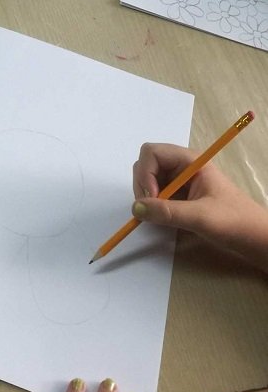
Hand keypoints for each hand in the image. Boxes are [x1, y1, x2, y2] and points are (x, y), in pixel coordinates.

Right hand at [132, 142, 267, 270]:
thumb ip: (168, 212)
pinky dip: (152, 205)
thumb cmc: (234, 221)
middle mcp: (182, 167)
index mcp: (190, 161)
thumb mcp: (201, 217)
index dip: (145, 172)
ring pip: (148, 179)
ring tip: (158, 216)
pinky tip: (161, 218)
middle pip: (146, 164)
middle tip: (151, 210)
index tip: (152, 198)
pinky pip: (156, 193)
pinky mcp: (180, 196)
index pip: (152, 153)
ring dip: (146, 196)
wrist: (255, 238)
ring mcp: (180, 181)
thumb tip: (136, 209)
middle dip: (143, 185)